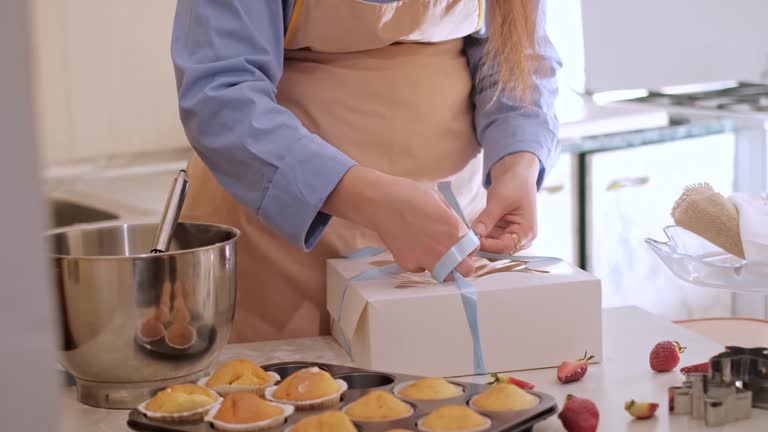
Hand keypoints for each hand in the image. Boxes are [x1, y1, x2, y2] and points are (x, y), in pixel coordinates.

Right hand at [324, 167, 474, 276]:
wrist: (381, 202)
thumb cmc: (408, 194)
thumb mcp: (439, 199)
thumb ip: (452, 218)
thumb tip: (457, 229)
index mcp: (454, 230)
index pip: (473, 249)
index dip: (468, 247)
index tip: (462, 244)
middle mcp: (444, 248)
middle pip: (466, 270)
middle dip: (463, 265)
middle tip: (456, 259)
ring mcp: (426, 259)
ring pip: (444, 276)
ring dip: (443, 268)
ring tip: (433, 253)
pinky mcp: (408, 264)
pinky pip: (420, 269)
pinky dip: (419, 262)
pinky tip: (412, 247)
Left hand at [472, 152, 538, 253]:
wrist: (517, 172)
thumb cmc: (514, 184)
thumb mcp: (499, 201)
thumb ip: (487, 219)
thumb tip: (474, 234)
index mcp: (526, 233)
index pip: (505, 247)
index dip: (487, 246)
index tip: (470, 241)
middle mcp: (521, 238)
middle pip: (499, 251)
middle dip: (483, 245)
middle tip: (465, 239)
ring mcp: (511, 235)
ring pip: (492, 246)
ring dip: (480, 241)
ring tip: (466, 234)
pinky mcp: (503, 231)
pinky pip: (490, 239)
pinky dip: (480, 235)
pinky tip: (471, 229)